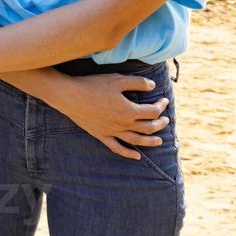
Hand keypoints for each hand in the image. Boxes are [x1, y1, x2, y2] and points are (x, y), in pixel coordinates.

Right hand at [47, 74, 170, 159]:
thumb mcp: (116, 79)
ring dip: (151, 141)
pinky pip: (117, 148)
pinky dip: (129, 153)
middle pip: (148, 128)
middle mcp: (123, 124)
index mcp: (129, 110)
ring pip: (137, 140)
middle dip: (160, 123)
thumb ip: (137, 83)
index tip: (164, 99)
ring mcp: (112, 131)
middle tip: (166, 119)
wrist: (69, 95)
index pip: (152, 111)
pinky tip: (137, 156)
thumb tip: (153, 86)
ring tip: (160, 140)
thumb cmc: (92, 85)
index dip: (161, 106)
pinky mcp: (101, 135)